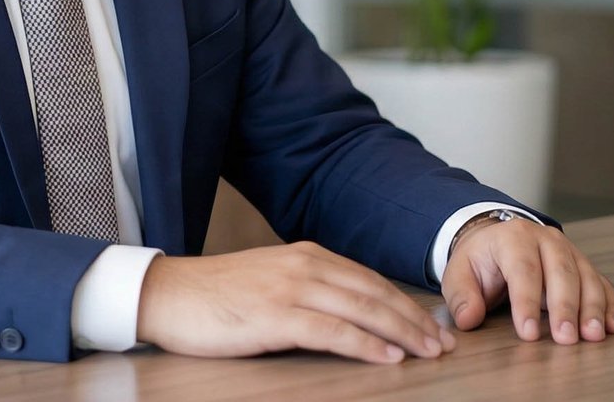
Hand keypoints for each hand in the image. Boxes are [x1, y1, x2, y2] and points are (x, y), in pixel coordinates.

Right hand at [136, 241, 456, 362]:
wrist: (168, 294)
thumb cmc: (214, 296)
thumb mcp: (268, 282)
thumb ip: (306, 290)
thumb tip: (346, 314)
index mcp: (305, 256)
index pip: (369, 280)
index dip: (405, 304)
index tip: (432, 326)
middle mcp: (304, 266)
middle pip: (374, 293)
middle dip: (415, 319)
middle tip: (445, 343)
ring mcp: (290, 289)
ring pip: (362, 309)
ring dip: (402, 332)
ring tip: (429, 352)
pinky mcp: (275, 315)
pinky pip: (332, 330)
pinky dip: (365, 344)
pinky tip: (387, 357)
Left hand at [441, 216, 613, 344]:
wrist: (496, 240)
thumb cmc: (480, 260)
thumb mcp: (460, 273)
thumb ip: (461, 296)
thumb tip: (469, 318)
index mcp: (513, 238)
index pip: (523, 270)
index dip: (526, 303)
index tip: (529, 333)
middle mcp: (546, 239)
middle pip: (561, 272)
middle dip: (565, 307)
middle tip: (566, 338)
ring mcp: (569, 251)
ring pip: (586, 277)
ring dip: (592, 308)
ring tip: (594, 335)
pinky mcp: (584, 266)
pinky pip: (602, 283)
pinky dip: (610, 305)